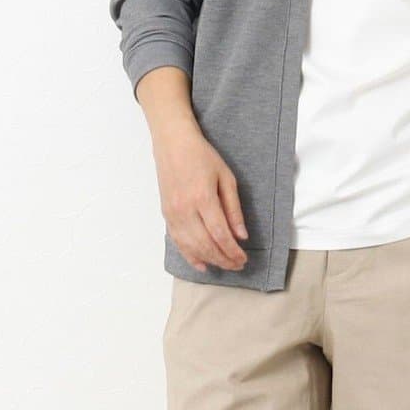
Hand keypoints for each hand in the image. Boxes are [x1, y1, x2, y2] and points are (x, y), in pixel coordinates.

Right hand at [152, 119, 248, 270]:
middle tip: (238, 265)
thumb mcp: (226, 178)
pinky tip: (202, 264)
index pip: (220, 234)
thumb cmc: (201, 156)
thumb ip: (233, 209)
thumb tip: (241, 235)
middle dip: (224, 259)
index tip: (244, 258)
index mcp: (203, 198)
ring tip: (225, 265)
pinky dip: (190, 256)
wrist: (173, 144)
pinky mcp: (166, 215)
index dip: (233, 251)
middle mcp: (185, 209)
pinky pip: (177, 242)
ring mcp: (173, 214)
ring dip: (210, 260)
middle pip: (206, 245)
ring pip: (191, 247)